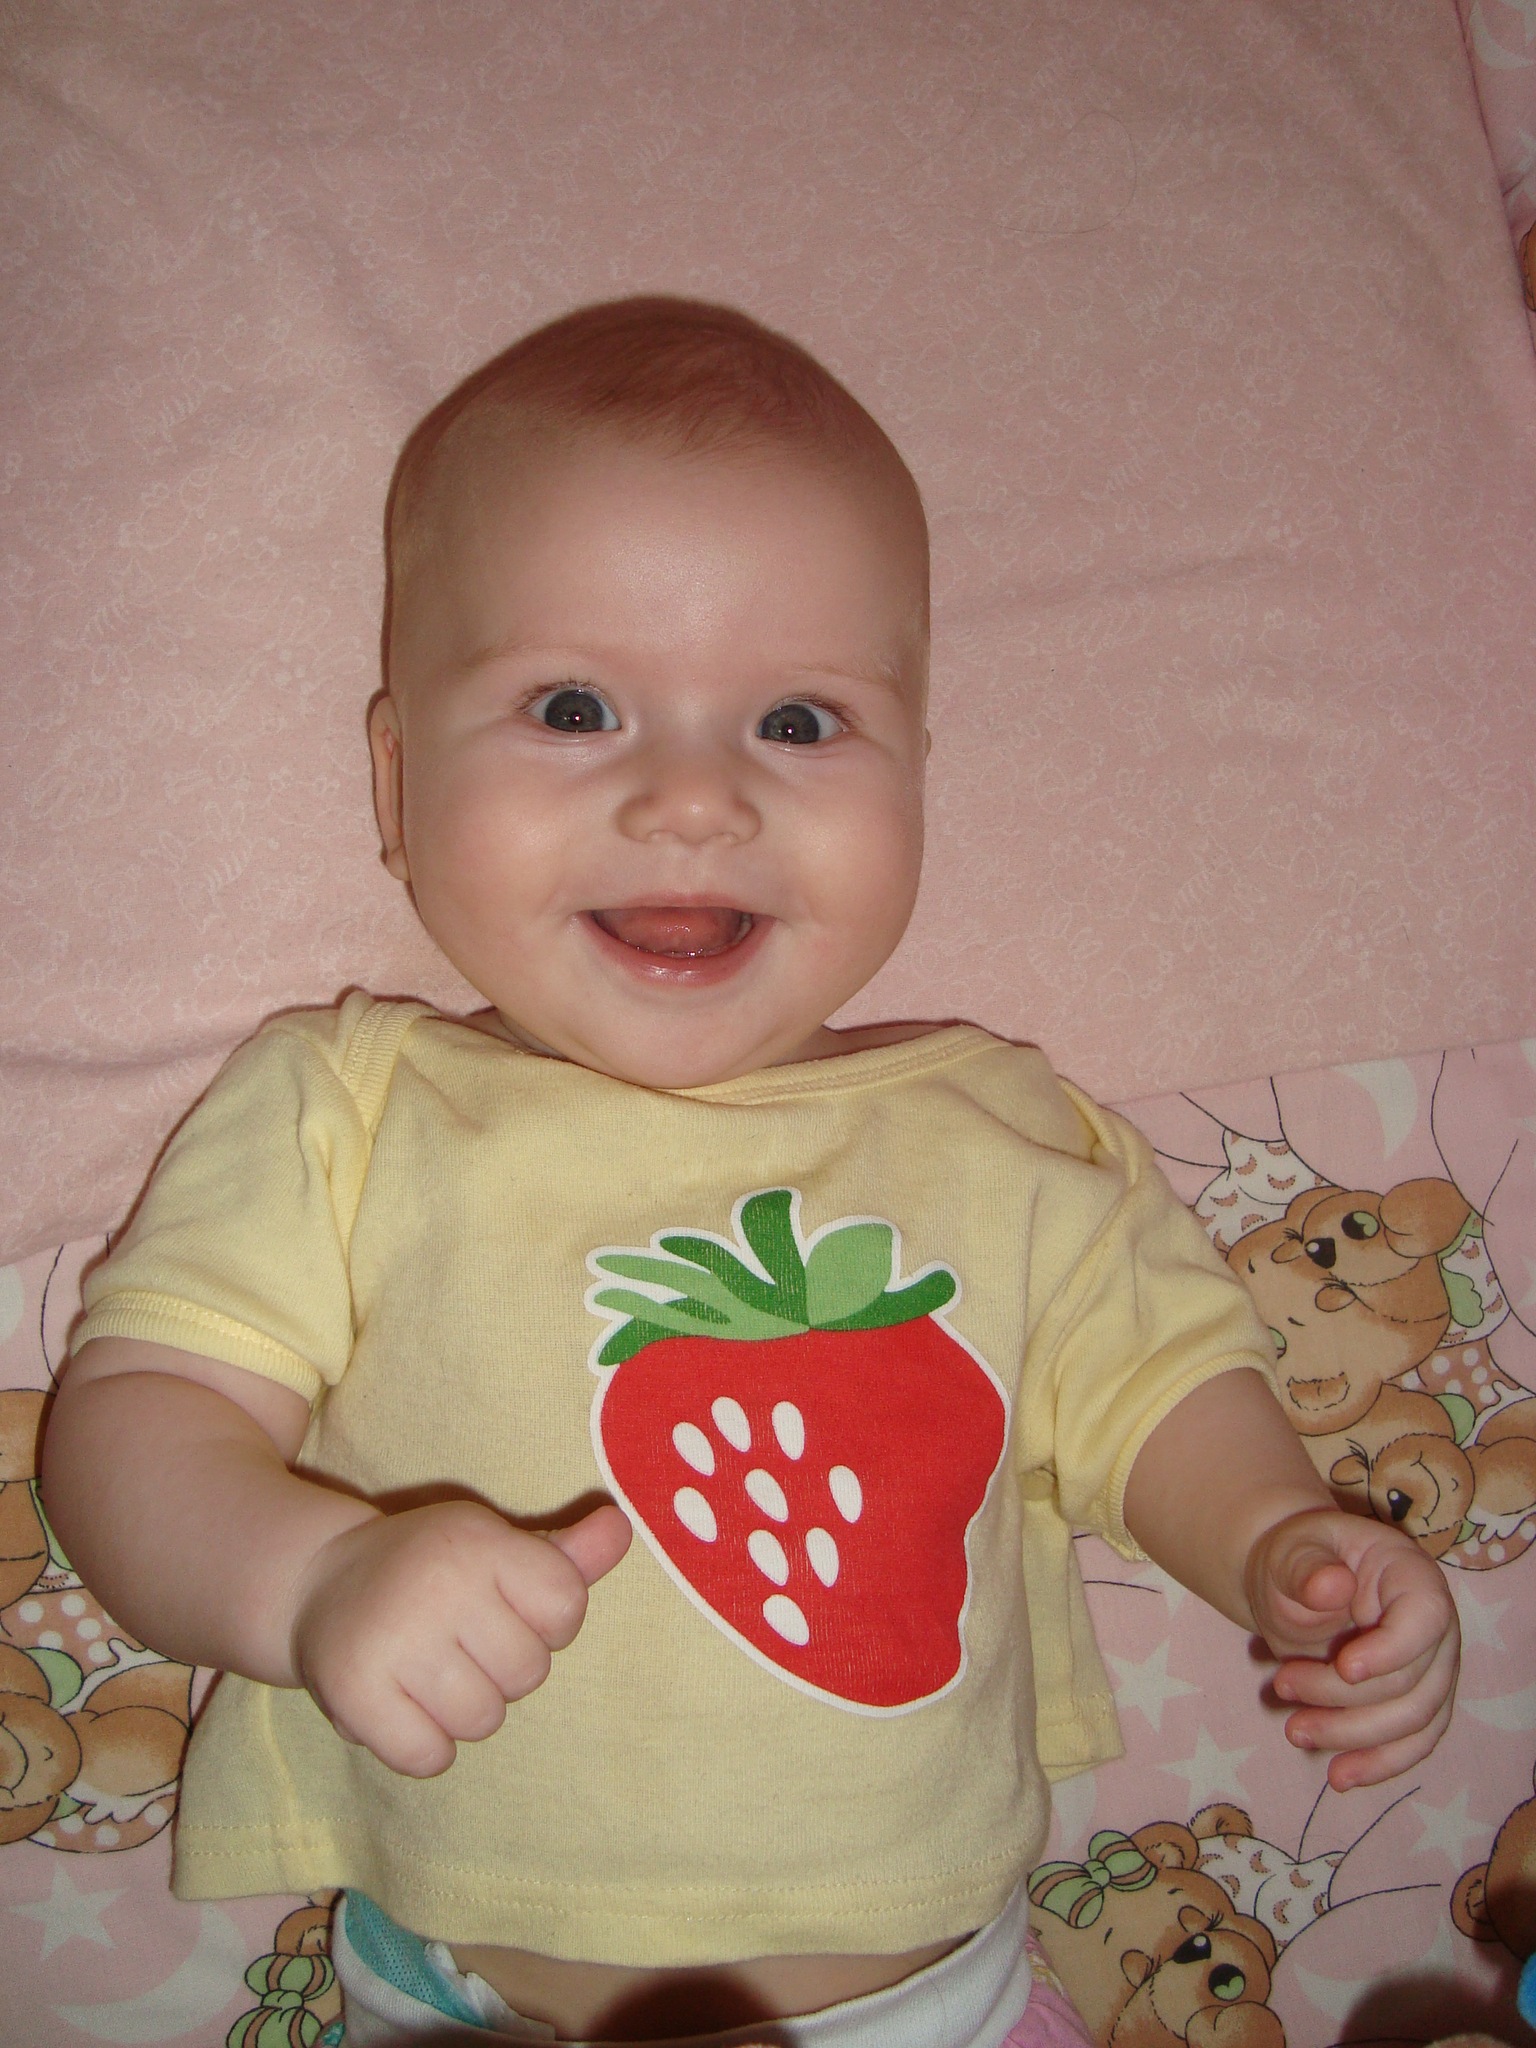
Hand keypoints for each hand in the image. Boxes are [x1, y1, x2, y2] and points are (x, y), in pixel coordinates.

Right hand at [288, 1499, 631, 1775]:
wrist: (319, 1581)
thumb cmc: (430, 1567)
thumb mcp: (495, 1546)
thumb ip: (566, 1555)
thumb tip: (623, 1529)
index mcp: (478, 1541)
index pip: (566, 1607)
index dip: (547, 1621)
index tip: (505, 1606)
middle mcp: (438, 1585)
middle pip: (529, 1672)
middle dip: (504, 1668)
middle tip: (459, 1640)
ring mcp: (393, 1641)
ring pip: (484, 1720)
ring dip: (464, 1710)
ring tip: (430, 1672)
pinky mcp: (354, 1694)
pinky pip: (430, 1758)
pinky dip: (423, 1745)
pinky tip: (403, 1705)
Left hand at [1244, 1508, 1458, 1790]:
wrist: (1296, 1587)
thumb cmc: (1299, 1561)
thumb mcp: (1291, 1551)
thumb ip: (1306, 1567)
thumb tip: (1332, 1587)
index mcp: (1412, 1576)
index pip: (1424, 1619)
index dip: (1391, 1652)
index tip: (1343, 1667)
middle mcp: (1436, 1628)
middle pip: (1411, 1681)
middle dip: (1344, 1698)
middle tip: (1281, 1687)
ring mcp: (1434, 1670)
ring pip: (1413, 1722)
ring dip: (1354, 1737)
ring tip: (1294, 1732)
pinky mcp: (1419, 1705)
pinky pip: (1412, 1744)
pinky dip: (1378, 1764)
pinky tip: (1339, 1777)